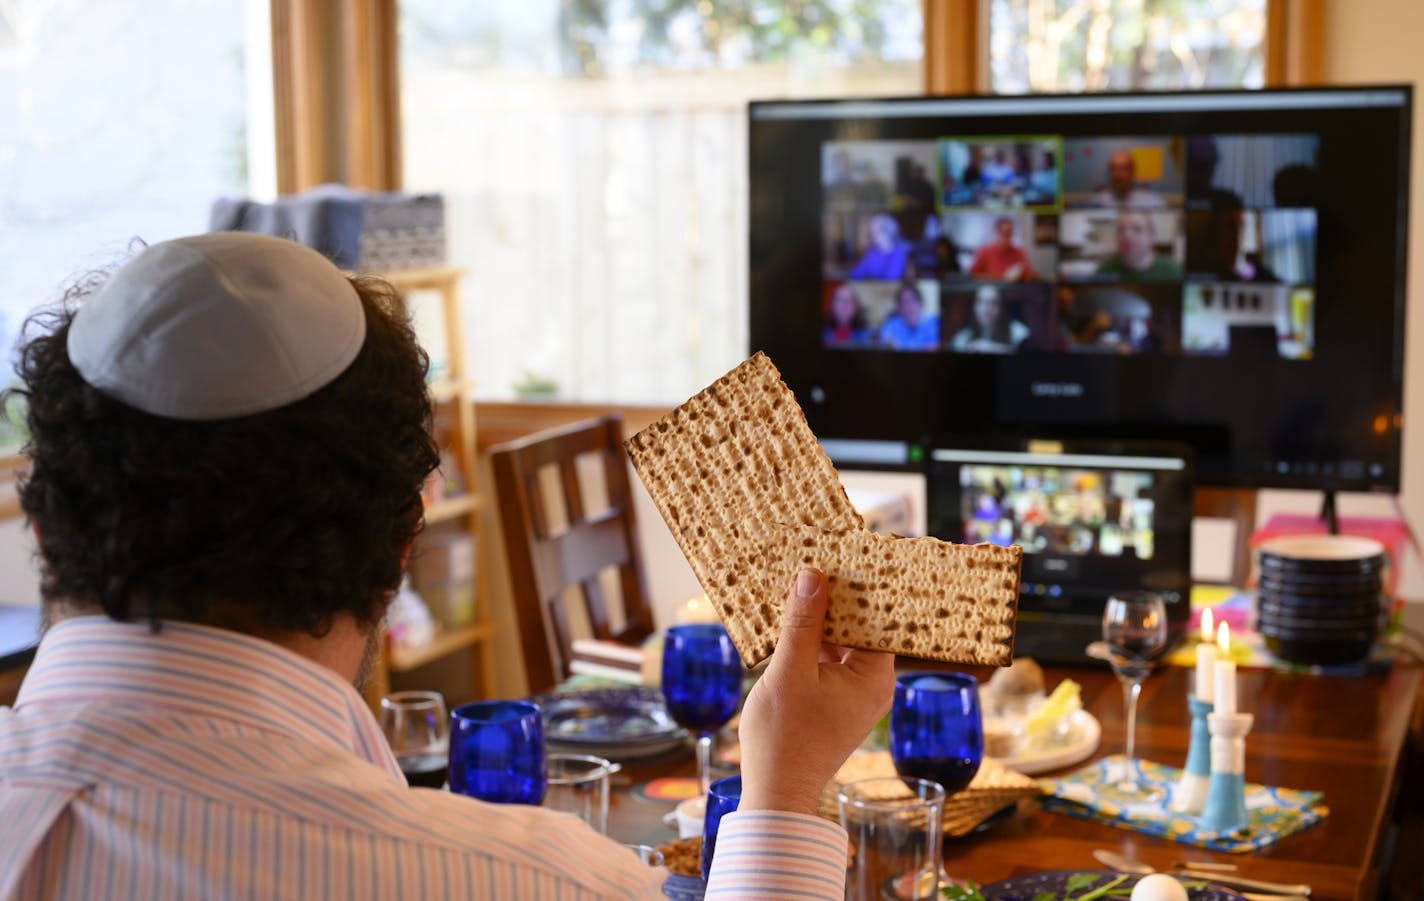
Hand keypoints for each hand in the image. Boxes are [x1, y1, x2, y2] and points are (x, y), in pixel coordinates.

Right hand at [736, 568, 895, 814]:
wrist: (775, 792)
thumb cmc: (784, 739)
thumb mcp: (789, 671)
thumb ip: (803, 624)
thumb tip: (812, 577)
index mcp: (874, 677)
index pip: (880, 617)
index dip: (866, 583)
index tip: (855, 550)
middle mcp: (873, 684)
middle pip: (861, 626)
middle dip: (838, 596)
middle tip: (819, 557)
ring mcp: (854, 693)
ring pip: (843, 641)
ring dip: (822, 617)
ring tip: (800, 581)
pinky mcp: (835, 700)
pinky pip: (830, 659)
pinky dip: (813, 640)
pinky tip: (791, 620)